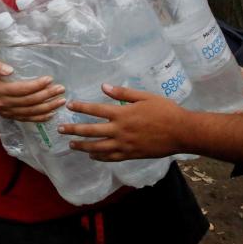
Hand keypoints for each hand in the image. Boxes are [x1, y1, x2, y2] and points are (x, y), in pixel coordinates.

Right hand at [0, 60, 65, 121]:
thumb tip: (10, 70)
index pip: (22, 89)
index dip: (37, 85)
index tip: (50, 79)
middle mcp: (4, 104)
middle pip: (30, 101)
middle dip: (47, 95)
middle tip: (61, 89)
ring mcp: (7, 112)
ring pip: (31, 112)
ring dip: (48, 107)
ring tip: (61, 101)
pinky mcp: (9, 116)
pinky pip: (27, 119)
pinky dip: (40, 118)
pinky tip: (51, 114)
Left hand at [59, 84, 187, 160]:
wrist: (182, 132)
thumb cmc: (165, 111)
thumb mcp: (144, 96)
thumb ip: (123, 93)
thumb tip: (104, 86)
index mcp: (122, 114)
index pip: (95, 110)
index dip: (81, 107)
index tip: (69, 105)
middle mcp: (120, 130)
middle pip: (91, 131)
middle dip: (74, 130)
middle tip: (60, 129)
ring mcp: (125, 144)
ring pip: (98, 147)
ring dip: (83, 146)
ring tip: (72, 145)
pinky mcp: (131, 154)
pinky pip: (112, 157)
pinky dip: (100, 157)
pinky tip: (92, 156)